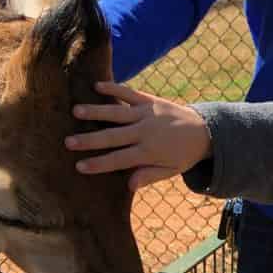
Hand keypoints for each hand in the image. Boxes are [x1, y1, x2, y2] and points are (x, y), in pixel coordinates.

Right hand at [66, 81, 211, 192]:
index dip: (98, 164)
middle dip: (90, 140)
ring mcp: (146, 114)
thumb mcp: (170, 171)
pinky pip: (130, 93)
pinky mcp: (150, 100)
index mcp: (148, 152)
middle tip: (68, 142)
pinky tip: (97, 86)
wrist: (204, 130)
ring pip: (117, 113)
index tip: (79, 166)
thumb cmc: (183, 155)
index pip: (119, 160)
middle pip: (113, 137)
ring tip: (76, 111)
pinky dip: (114, 89)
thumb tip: (128, 186)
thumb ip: (149, 176)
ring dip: (96, 112)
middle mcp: (145, 132)